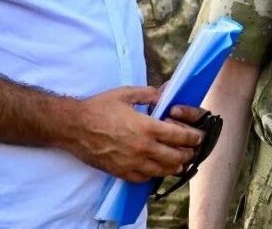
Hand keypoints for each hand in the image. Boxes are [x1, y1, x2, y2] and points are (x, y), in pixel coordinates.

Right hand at [57, 86, 203, 182]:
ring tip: (179, 160)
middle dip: (188, 153)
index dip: (194, 137)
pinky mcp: (120, 172)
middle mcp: (143, 148)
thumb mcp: (127, 93)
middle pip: (176, 157)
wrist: (73, 126)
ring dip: (174, 166)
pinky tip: (156, 167)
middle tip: (192, 149)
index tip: (199, 136)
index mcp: (147, 128)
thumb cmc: (99, 108)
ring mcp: (132, 163)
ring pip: (163, 171)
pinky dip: (154, 174)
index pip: (181, 137)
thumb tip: (164, 96)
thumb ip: (150, 94)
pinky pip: (144, 178)